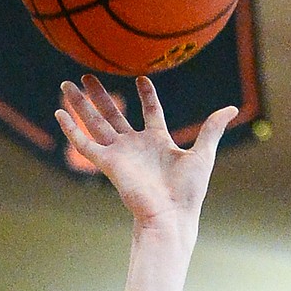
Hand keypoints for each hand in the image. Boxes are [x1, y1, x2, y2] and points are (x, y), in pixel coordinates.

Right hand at [55, 75, 236, 231]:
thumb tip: (231, 109)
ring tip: (65, 84)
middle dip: (100, 95)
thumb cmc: (188, 192)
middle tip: (86, 75)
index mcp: (158, 141)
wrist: (171, 215)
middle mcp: (135, 146)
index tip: (142, 78)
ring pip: (95, 123)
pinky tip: (58, 112)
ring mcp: (119, 154)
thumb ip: (212, 129)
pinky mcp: (107, 163)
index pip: (151, 112)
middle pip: (113, 114)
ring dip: (80, 104)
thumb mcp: (203, 154)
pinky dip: (71, 128)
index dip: (147, 95)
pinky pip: (85, 143)